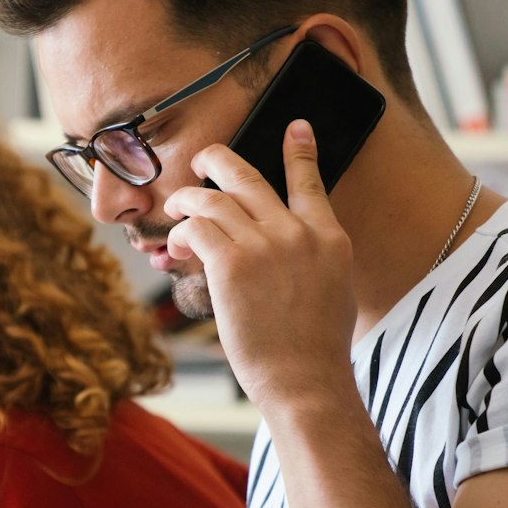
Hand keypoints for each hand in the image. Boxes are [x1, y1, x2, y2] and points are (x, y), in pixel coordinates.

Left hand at [165, 120, 356, 411]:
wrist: (306, 380)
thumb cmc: (313, 348)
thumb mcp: (332, 290)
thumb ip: (311, 258)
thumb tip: (280, 246)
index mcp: (329, 237)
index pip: (310, 181)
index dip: (299, 151)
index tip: (295, 126)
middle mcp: (297, 232)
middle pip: (247, 176)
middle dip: (216, 161)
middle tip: (199, 162)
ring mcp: (265, 245)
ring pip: (212, 198)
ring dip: (187, 201)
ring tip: (176, 211)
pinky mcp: (232, 263)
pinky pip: (196, 228)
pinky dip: (181, 233)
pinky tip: (178, 248)